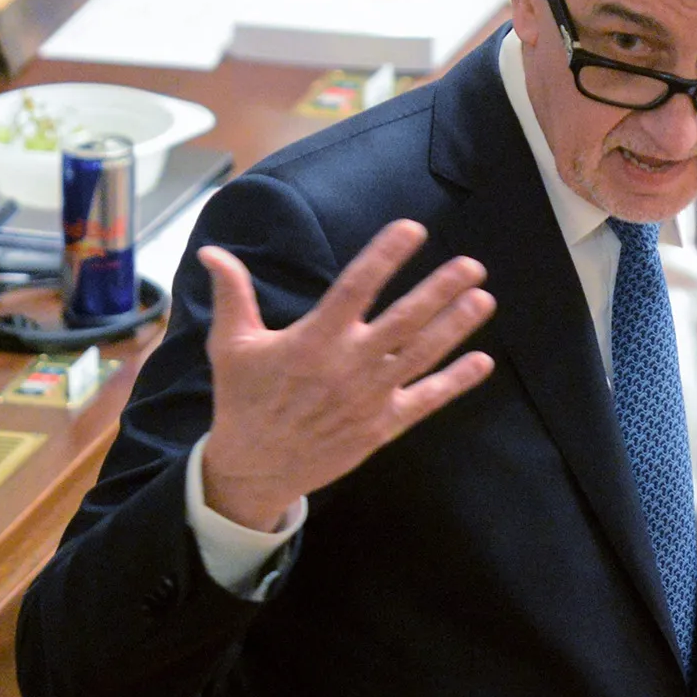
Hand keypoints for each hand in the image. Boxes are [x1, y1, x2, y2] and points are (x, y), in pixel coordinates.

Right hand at [199, 220, 495, 530]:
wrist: (255, 468)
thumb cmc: (244, 399)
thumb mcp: (230, 345)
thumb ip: (232, 295)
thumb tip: (213, 253)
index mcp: (313, 338)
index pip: (356, 287)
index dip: (385, 256)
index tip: (413, 229)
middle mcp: (348, 364)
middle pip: (403, 320)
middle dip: (439, 290)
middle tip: (472, 265)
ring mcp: (370, 396)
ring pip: (421, 354)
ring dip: (455, 326)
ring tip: (484, 298)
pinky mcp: (383, 425)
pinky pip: (426, 399)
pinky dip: (455, 381)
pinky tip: (482, 362)